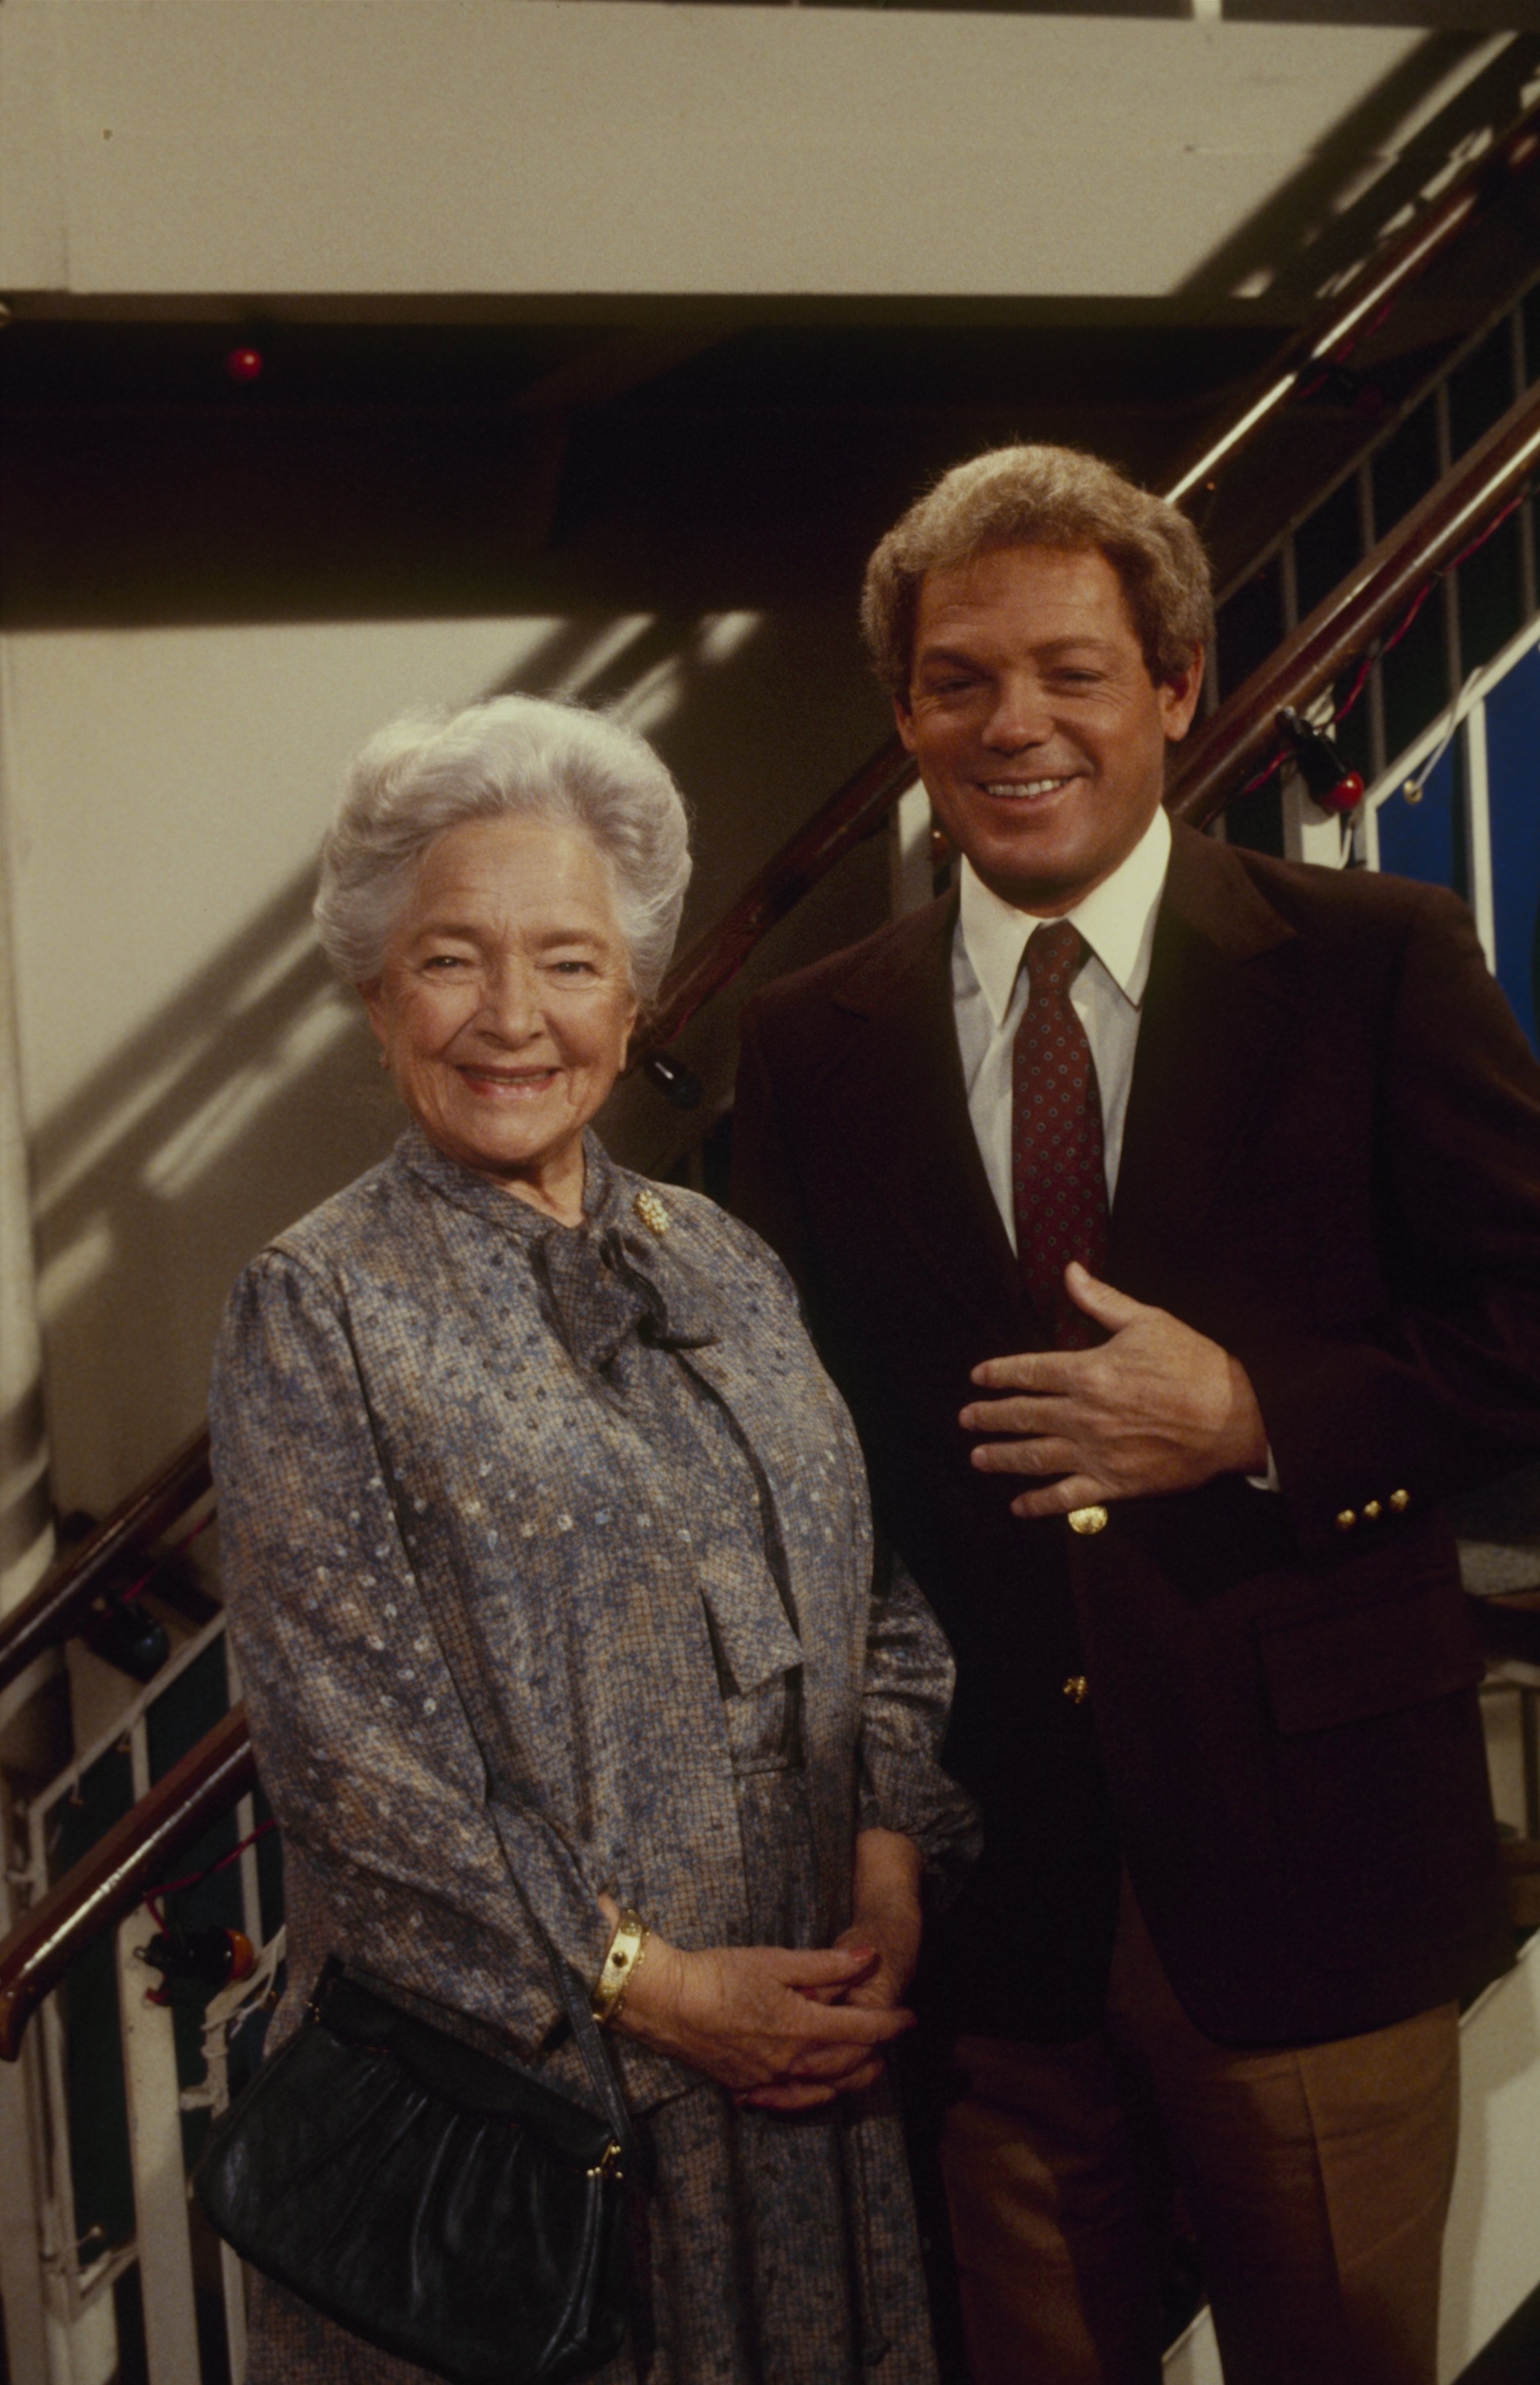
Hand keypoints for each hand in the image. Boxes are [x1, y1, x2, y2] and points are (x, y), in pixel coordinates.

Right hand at [744, 1829, 925, 2110]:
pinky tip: (819, 2092)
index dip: (889, 2023)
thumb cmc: (720, 1974)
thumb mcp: (776, 1960)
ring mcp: (768, 2078)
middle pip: (847, 2064)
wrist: (668, 2003)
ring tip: (869, 2069)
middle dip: (876, 2053)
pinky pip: (791, 2099)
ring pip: (823, 2087)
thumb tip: (868, 1957)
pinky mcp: (746, 2085)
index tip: (909, 2016)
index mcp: (802, 2026)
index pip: (861, 2029)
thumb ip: (826, 1964)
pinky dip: (813, 2096)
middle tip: (892, 2041)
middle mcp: (791, 2060)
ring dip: (852, 2079)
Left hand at [960, 1262, 1267, 1519]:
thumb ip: (1102, 1300)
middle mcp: (1082, 1414)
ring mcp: (1095, 1452)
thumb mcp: (1148, 1321)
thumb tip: (1070, 1272)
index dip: (999, 1374)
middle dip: (990, 1416)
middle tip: (967, 1418)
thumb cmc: (1195, 1366)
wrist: (1235, 1418)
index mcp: (1088, 1371)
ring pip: (1034, 1456)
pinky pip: (1066, 1497)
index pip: (1029, 1371)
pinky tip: (1019, 1506)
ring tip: (978, 1456)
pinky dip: (1038, 1503)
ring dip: (1001, 1457)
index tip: (977, 1377)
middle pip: (1023, 1414)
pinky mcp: (1114, 1484)